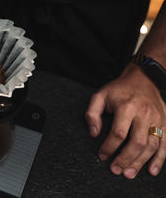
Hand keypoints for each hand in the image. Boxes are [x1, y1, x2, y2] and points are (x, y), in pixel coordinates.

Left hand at [85, 63, 165, 178]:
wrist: (143, 78)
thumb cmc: (118, 90)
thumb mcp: (100, 96)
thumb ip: (92, 114)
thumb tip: (94, 133)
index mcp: (127, 106)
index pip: (119, 133)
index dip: (109, 147)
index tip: (102, 155)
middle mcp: (145, 113)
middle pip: (137, 142)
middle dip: (125, 159)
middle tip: (115, 170)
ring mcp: (158, 119)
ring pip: (152, 146)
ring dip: (140, 162)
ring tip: (128, 173)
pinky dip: (160, 159)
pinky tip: (151, 170)